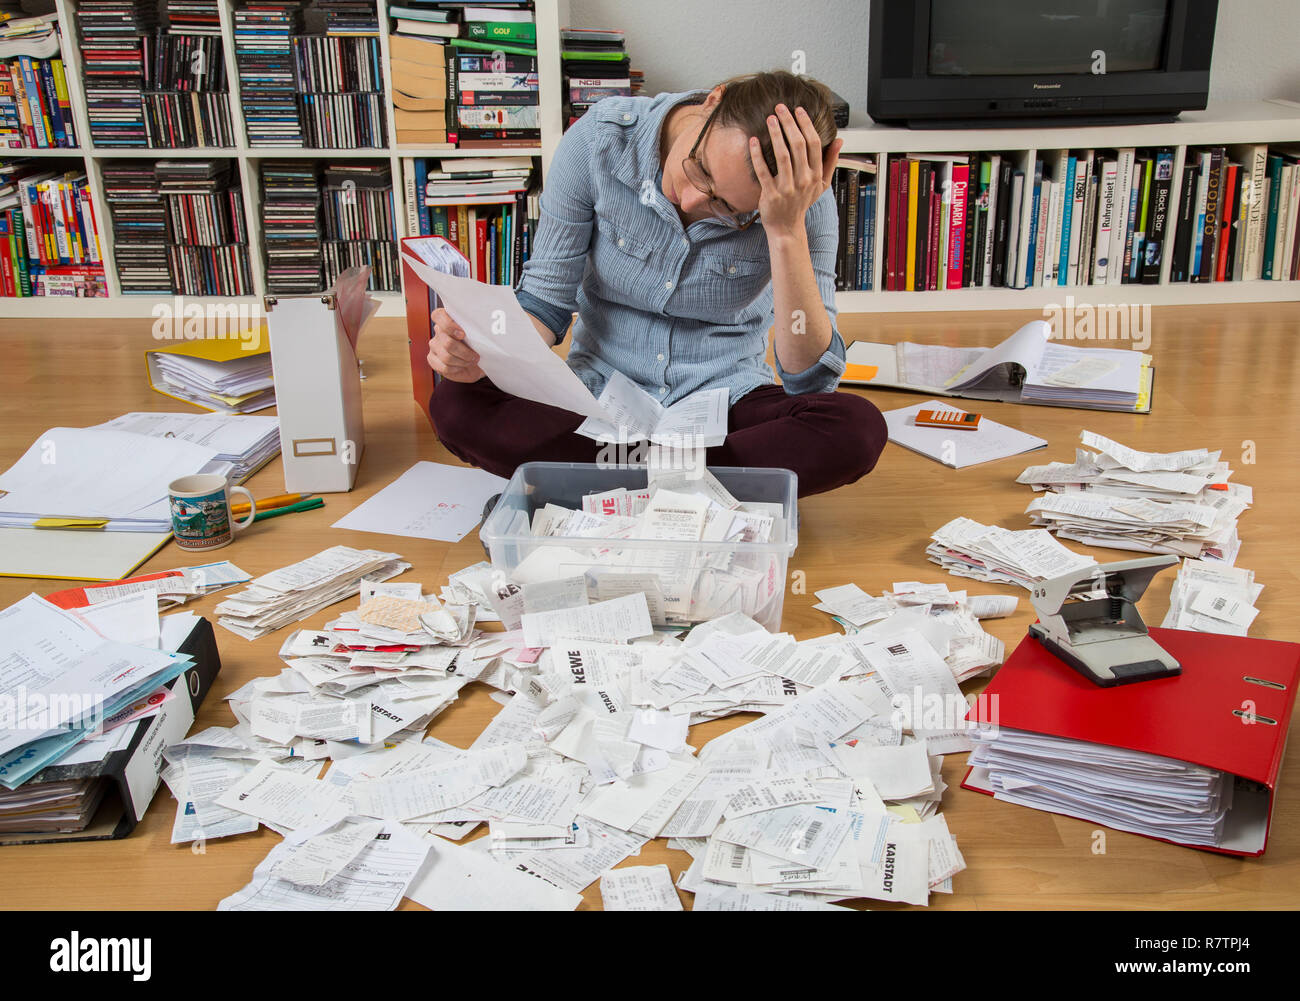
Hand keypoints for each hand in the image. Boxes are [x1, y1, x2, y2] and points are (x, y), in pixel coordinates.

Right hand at [427, 307, 483, 381]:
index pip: (438, 315)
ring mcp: (434, 345)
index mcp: (448, 319)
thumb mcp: (480, 336)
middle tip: (475, 356)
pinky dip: (456, 368)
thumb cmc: (479, 347)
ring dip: (463, 361)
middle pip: (448, 342)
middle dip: (465, 352)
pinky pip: (444, 367)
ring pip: (446, 356)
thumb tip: (483, 329)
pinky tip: (462, 366)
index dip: (448, 325)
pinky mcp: (432, 359)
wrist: (477, 364)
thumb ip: (475, 329)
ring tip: (471, 361)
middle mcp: (439, 331)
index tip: (463, 334)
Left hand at [749, 104, 843, 236]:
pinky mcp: (771, 194)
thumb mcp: (821, 184)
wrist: (787, 227)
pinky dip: (758, 155)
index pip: (814, 143)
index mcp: (815, 175)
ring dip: (776, 134)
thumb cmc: (802, 203)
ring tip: (770, 119)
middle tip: (780, 108)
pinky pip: (763, 171)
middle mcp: (803, 180)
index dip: (806, 124)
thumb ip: (830, 162)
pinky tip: (754, 141)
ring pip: (782, 155)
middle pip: (798, 145)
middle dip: (789, 123)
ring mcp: (787, 188)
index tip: (798, 110)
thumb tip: (840, 140)